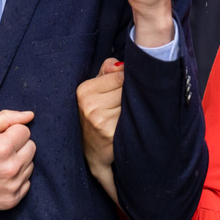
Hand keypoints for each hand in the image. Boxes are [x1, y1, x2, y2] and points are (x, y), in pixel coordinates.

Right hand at [0, 111, 35, 216]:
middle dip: (17, 146)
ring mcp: (12, 187)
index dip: (10, 132)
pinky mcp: (10, 201)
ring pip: (30, 165)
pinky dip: (16, 180)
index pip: (25, 131)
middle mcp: (11, 168)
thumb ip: (7, 117)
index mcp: (3, 148)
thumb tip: (30, 115)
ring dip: (17, 162)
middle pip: (31, 147)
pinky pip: (26, 183)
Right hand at [77, 58, 124, 203]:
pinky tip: (130, 125)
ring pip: (131, 103)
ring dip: (135, 108)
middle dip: (132, 95)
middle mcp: (89, 104)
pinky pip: (132, 118)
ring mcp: (99, 119)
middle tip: (126, 105)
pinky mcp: (109, 133)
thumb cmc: (95, 117)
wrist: (89, 154)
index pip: (121, 75)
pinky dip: (136, 120)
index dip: (128, 82)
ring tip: (127, 116)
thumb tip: (121, 64)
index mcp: (84, 90)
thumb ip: (106, 72)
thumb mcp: (94, 92)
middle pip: (127, 89)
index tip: (128, 88)